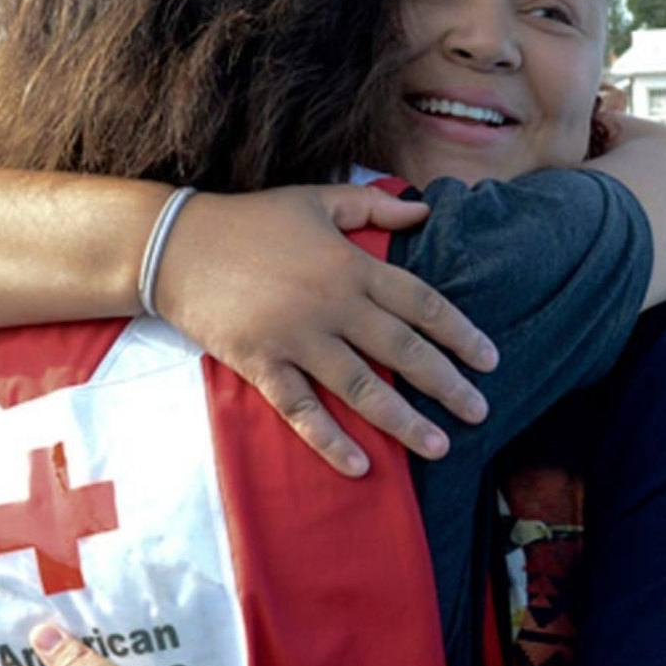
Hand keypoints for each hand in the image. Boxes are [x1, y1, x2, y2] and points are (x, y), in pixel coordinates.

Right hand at [150, 185, 498, 476]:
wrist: (176, 246)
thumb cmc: (251, 220)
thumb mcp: (315, 199)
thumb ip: (374, 206)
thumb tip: (425, 211)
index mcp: (351, 264)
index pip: (421, 302)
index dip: (459, 333)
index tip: (489, 360)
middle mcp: (332, 304)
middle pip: (402, 349)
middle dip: (447, 383)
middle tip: (480, 411)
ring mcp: (297, 337)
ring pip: (361, 387)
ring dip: (403, 420)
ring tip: (438, 446)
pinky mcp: (262, 364)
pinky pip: (302, 410)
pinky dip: (331, 439)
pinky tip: (360, 466)